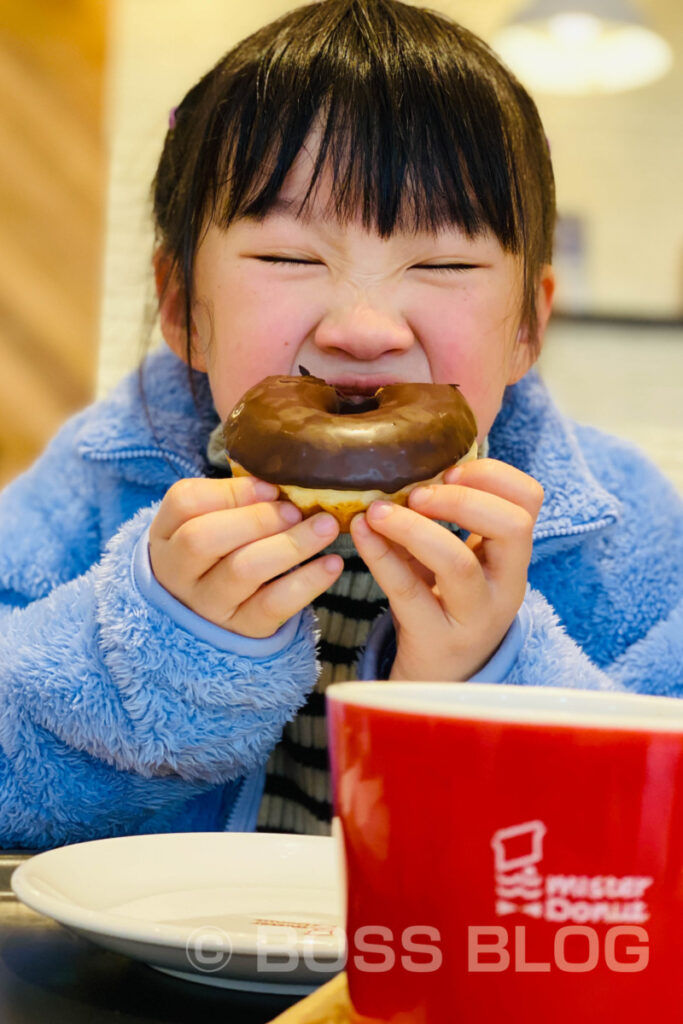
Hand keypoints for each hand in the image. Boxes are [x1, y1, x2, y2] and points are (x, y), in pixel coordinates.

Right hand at [149, 476, 341, 637]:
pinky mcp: (242, 629)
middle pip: (204, 538)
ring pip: (243, 569)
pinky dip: (308, 581)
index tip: (270, 487)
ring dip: (290, 543)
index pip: (184, 502)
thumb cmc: (219, 556)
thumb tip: (278, 486)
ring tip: (325, 528)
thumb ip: (235, 501)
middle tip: (296, 509)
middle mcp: (178, 572)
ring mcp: (208, 605)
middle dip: (257, 517)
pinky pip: (275, 604)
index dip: (229, 490)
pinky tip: (332, 563)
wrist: (211, 620)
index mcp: (167, 534)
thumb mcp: (211, 525)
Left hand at [349, 459, 542, 680]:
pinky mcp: (434, 639)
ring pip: (458, 564)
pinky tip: (360, 532)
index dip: (493, 475)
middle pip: (511, 528)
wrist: (436, 679)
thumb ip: (444, 520)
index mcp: (514, 558)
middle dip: (461, 499)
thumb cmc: (443, 604)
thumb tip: (404, 466)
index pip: (530, 500)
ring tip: (378, 511)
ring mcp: (473, 617)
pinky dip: (380, 556)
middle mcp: (504, 587)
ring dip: (415, 528)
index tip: (450, 469)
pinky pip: (407, 591)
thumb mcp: (457, 560)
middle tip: (417, 493)